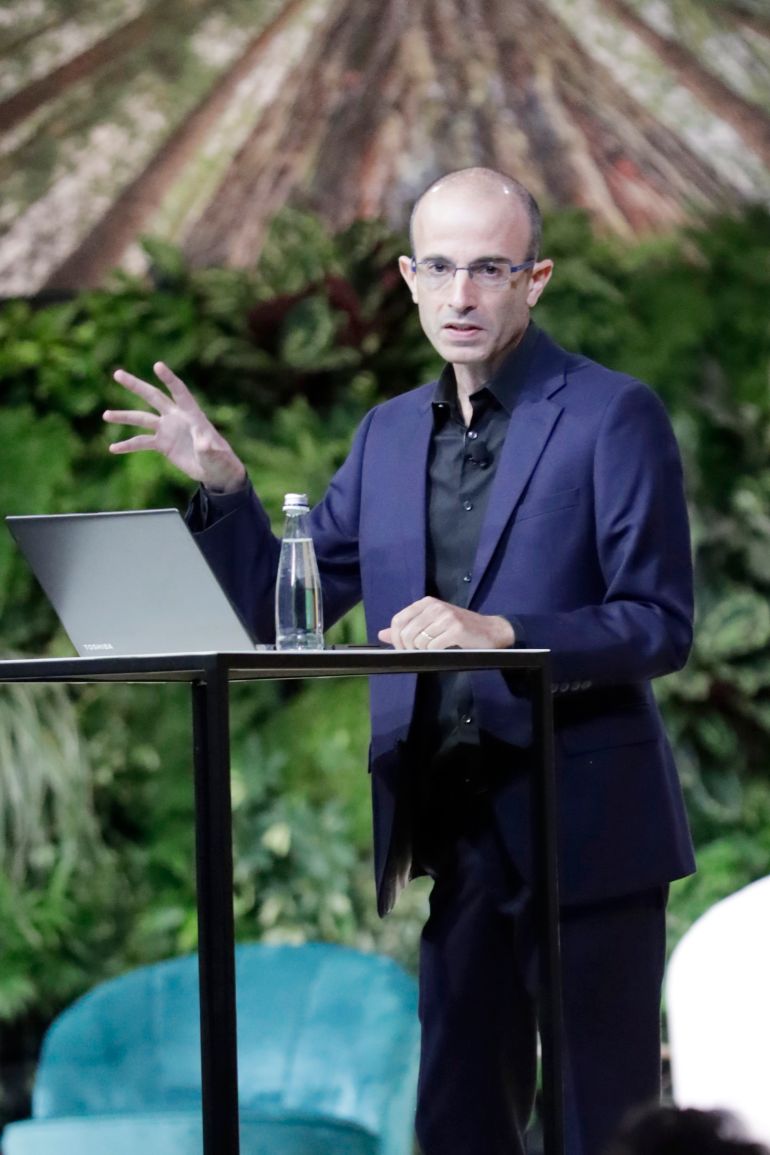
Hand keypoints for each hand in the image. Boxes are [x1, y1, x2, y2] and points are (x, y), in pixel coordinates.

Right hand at [104, 362, 246, 492]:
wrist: (215, 471)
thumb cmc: (221, 460)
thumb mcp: (216, 454)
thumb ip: (209, 448)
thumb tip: (203, 444)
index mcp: (192, 414)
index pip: (179, 391)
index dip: (169, 379)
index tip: (157, 365)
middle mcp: (176, 417)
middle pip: (153, 397)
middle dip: (136, 386)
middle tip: (117, 374)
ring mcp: (167, 429)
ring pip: (142, 419)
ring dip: (124, 416)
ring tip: (105, 415)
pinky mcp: (162, 444)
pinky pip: (141, 442)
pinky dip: (128, 445)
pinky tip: (113, 448)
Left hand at [378, 596, 514, 649]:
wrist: (491, 631)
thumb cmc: (459, 629)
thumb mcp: (432, 624)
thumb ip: (407, 628)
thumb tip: (382, 634)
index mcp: (426, 603)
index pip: (398, 620)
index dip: (396, 639)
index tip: (402, 649)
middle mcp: (434, 606)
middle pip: (406, 633)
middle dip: (407, 649)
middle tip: (418, 654)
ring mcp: (446, 616)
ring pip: (418, 641)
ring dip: (423, 652)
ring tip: (434, 650)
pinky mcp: (456, 629)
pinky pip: (433, 647)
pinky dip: (435, 653)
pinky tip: (444, 649)